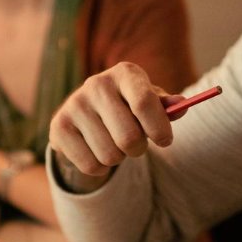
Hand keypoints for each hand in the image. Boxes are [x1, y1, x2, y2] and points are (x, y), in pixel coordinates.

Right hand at [48, 62, 185, 176]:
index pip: (143, 103)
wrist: (88, 116)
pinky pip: (91, 166)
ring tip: (114, 144)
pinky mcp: (59, 126)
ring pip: (110, 156)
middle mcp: (97, 84)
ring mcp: (74, 105)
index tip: (165, 141)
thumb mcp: (150, 103)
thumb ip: (167, 107)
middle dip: (139, 149)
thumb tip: (181, 105)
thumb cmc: (129, 109)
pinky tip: (96, 151)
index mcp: (125, 73)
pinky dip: (100, 168)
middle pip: (128, 137)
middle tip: (136, 145)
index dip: (158, 128)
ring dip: (118, 159)